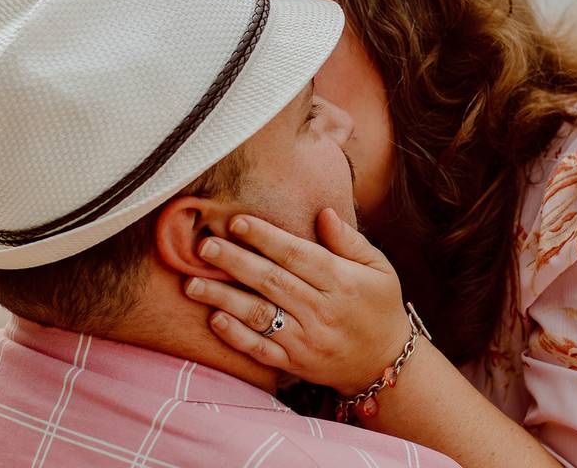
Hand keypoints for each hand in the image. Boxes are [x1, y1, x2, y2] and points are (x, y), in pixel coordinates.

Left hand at [184, 207, 411, 395]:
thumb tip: (323, 212)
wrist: (383, 364)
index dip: (266, 237)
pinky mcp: (295, 363)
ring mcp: (307, 340)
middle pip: (272, 281)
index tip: (237, 222)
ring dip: (224, 298)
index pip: (298, 255)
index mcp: (342, 282)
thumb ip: (349, 240)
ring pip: (261, 315)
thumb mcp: (379, 268)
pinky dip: (236, 336)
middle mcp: (322, 310)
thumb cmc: (379, 306)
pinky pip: (262, 349)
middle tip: (204, 246)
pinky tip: (214, 319)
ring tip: (192, 283)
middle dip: (235, 262)